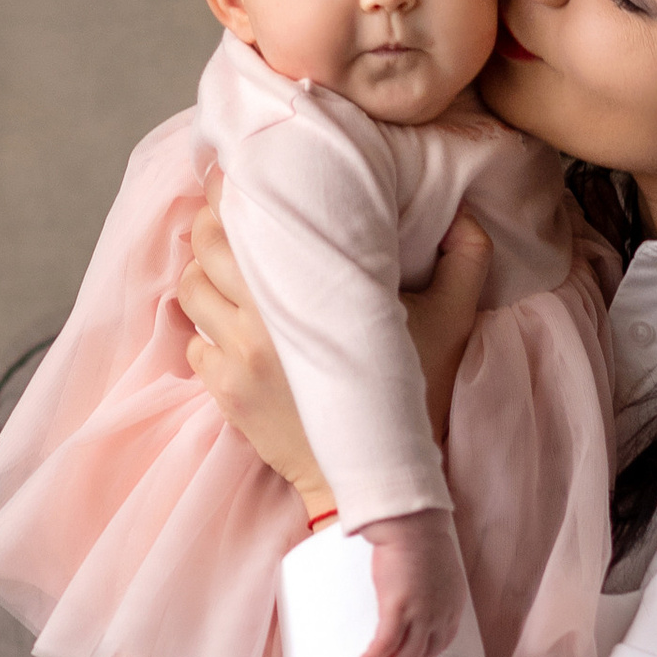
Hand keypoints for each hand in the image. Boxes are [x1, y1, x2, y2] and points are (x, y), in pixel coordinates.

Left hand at [177, 185, 495, 520]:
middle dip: (211, 225)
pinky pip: (193, 346)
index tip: (244, 178)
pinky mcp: (225, 394)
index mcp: (307, 292)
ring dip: (203, 276)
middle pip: (202, 245)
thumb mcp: (450, 327)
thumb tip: (466, 217)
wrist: (372, 478)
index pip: (242, 220)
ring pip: (190, 292)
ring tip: (230, 272)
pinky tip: (234, 330)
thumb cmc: (411, 399)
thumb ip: (464, 264)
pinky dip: (205, 332)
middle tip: (234, 219)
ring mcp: (235, 361)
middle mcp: (259, 322)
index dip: (233, 192)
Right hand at [354, 507, 470, 656]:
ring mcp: (420, 614)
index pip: (443, 641)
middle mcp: (440, 614)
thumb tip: (419, 597)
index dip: (425, 653)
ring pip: (406, 654)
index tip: (410, 656)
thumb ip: (436, 590)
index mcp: (453, 605)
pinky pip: (385, 645)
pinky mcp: (398, 610)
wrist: (412, 526)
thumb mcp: (441, 571)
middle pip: (424, 652)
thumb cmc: (422, 540)